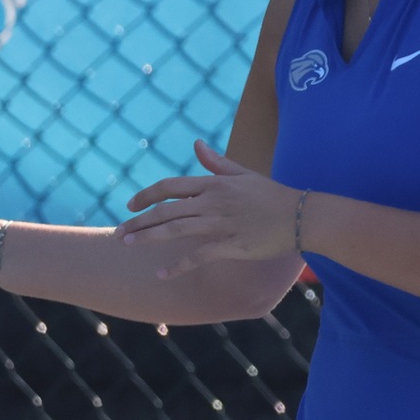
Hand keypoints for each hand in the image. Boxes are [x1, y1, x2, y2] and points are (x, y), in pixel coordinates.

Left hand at [115, 140, 303, 278]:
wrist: (301, 215)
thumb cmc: (272, 195)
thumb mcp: (243, 174)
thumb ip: (216, 162)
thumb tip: (196, 145)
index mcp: (214, 184)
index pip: (170, 187)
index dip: (146, 196)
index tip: (130, 205)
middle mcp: (213, 202)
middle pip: (166, 211)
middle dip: (139, 221)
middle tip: (118, 232)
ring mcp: (221, 224)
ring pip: (175, 230)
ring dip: (148, 238)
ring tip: (127, 245)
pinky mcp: (232, 245)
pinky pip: (198, 256)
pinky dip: (178, 266)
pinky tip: (162, 274)